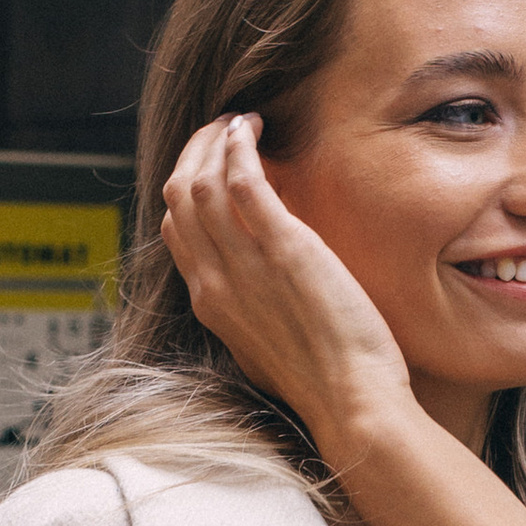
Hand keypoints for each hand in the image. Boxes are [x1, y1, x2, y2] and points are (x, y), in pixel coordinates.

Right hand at [160, 113, 412, 446]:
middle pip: (177, 196)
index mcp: (210, 304)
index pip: (174, 228)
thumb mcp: (267, 344)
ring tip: (243, 123)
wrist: (351, 403)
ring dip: (217, 141)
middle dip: (196, 151)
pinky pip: (242, 181)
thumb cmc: (325, 380)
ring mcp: (245, 265)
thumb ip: (251, 306)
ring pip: (200, 182)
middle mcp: (215, 281)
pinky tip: (253, 130)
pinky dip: (239, 147)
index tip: (215, 163)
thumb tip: (258, 280)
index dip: (187, 185)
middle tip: (225, 129)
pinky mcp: (283, 250)